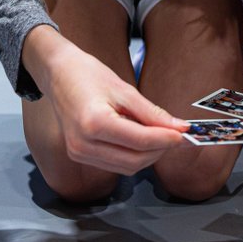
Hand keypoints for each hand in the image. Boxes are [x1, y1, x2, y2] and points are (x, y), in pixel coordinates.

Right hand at [24, 28, 187, 174]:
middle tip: (177, 136)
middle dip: (160, 150)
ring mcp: (79, 153)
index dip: (166, 139)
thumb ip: (152, 113)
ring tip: (161, 135)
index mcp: (93, 123)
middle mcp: (83, 144)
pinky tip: (142, 139)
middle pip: (134, 160)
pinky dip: (133, 155)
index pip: (139, 141)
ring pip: (126, 167)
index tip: (184, 133)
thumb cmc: (89, 75)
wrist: (58, 74)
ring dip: (148, 155)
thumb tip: (179, 128)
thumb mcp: (124, 89)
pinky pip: (115, 164)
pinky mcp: (79, 155)